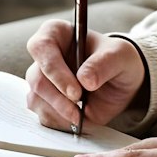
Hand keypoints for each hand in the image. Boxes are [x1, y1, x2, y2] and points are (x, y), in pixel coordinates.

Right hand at [25, 19, 145, 132]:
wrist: (119, 81)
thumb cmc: (116, 59)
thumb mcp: (120, 56)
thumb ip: (104, 63)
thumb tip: (86, 80)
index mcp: (56, 33)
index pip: (41, 47)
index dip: (55, 70)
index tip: (76, 91)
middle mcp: (43, 56)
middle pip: (37, 79)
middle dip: (59, 99)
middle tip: (80, 111)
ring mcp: (41, 80)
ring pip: (36, 100)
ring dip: (59, 113)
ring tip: (81, 115)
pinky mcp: (43, 101)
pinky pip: (43, 115)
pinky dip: (60, 122)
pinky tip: (77, 119)